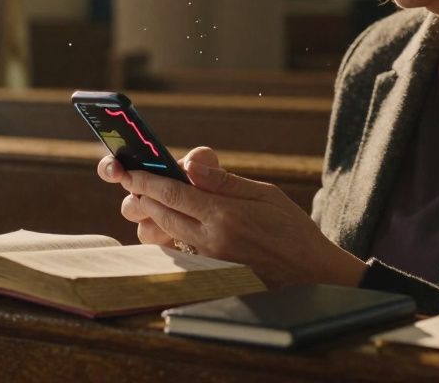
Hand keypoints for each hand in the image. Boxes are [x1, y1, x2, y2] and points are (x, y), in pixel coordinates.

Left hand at [97, 148, 367, 288]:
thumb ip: (224, 180)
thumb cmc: (291, 230)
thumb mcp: (265, 194)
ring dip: (149, 217)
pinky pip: (172, 253)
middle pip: (158, 213)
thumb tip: (192, 163)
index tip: (128, 169)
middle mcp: (210, 240)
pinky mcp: (207, 273)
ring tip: (151, 201)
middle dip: (139, 195)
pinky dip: (163, 236)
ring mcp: (207, 260)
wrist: (310, 275)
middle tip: (132, 180)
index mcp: (224, 215)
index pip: (172, 193)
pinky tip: (168, 224)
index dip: (145, 180)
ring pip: (159, 236)